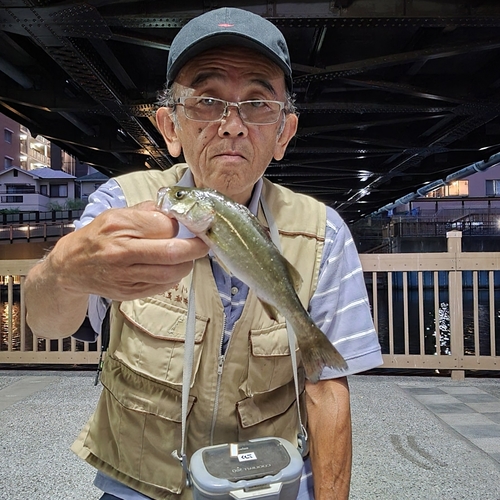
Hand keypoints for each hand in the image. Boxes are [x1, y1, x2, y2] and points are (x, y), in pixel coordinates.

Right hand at [48, 201, 208, 300]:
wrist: (71, 267)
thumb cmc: (99, 236)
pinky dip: (173, 277)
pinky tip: (168, 268)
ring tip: (184, 256)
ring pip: (172, 273)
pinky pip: (163, 286)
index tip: (192, 225)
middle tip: (204, 243)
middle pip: (172, 253)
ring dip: (186, 264)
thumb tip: (178, 214)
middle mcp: (121, 252)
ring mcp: (125, 276)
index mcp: (119, 226)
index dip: (184, 226)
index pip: (165, 226)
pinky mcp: (129, 293)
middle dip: (196, 248)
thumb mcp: (117, 214)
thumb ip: (148, 212)